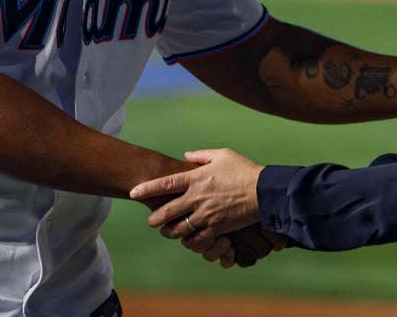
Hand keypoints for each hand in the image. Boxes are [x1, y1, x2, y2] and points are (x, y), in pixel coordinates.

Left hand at [129, 148, 262, 243]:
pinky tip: (188, 239)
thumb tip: (185, 157)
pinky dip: (189, 241)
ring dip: (170, 232)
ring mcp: (206, 215)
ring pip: (178, 229)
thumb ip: (201, 155)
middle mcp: (197, 198)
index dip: (147, 189)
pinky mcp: (216, 228)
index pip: (165, 184)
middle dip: (155, 218)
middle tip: (151, 220)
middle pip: (166, 212)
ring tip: (167, 231)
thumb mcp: (223, 154)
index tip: (133, 193)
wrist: (264, 191)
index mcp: (196, 179)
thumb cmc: (244, 169)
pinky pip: (196, 240)